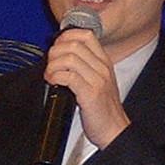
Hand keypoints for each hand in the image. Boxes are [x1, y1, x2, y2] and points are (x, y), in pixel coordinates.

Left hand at [45, 27, 130, 147]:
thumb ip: (84, 67)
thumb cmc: (102, 109)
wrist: (114, 130)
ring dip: (53, 65)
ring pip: (69, 59)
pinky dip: (55, 77)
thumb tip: (60, 57)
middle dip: (55, 52)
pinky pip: (68, 77)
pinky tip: (52, 82)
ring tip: (50, 75)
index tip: (56, 47)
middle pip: (73, 44)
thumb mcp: (98, 81)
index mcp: (104, 62)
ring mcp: (97, 80)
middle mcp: (102, 68)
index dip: (66, 36)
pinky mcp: (90, 94)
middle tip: (50, 64)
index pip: (86, 35)